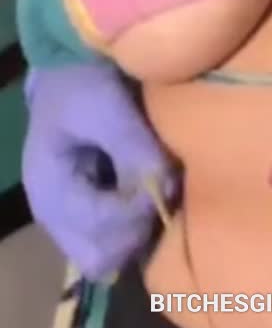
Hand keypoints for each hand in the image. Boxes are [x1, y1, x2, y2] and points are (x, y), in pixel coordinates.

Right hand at [22, 64, 179, 277]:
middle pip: (99, 258)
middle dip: (135, 232)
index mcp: (50, 190)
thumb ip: (132, 147)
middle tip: (160, 197)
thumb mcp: (105, 106)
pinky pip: (113, 242)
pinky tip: (150, 197)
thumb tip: (164, 186)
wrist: (71, 69)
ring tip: (157, 196)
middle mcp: (55, 216)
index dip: (135, 212)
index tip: (163, 184)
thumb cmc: (82, 84)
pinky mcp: (88, 213)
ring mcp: (70, 219)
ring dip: (137, 233)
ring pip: (108, 257)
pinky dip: (135, 228)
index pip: (97, 229)